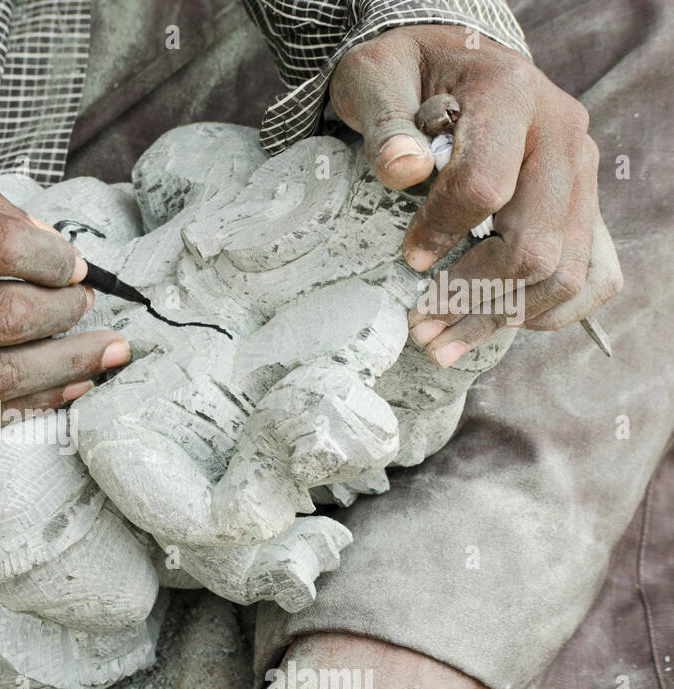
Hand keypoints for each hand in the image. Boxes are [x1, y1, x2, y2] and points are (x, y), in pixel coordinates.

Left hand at [329, 25, 622, 365]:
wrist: (451, 63)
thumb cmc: (407, 74)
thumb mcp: (375, 78)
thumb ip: (383, 122)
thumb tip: (404, 169)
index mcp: (511, 94)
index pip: (486, 185)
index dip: (442, 233)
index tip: (406, 263)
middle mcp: (562, 133)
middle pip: (536, 243)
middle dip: (472, 297)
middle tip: (420, 329)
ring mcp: (581, 171)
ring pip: (566, 270)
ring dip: (502, 318)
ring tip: (441, 344)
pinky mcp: (584, 202)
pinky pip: (594, 275)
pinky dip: (549, 312)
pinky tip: (494, 325)